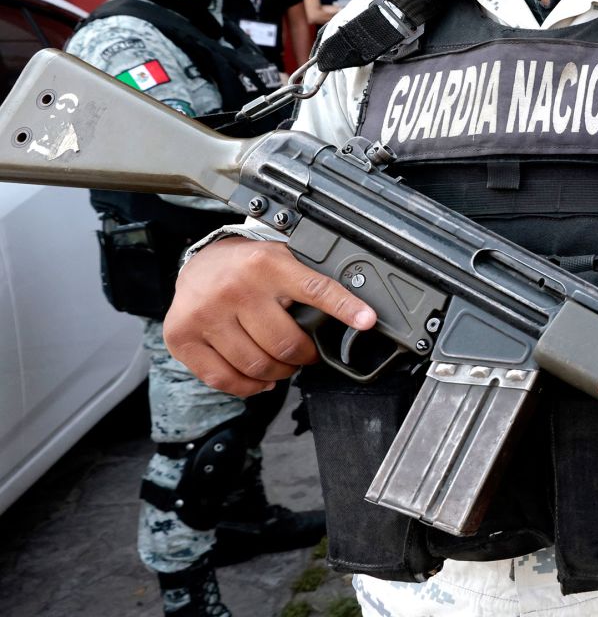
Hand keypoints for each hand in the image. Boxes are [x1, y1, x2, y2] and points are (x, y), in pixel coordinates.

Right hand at [163, 237, 376, 396]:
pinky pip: (224, 379)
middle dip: (303, 356)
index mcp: (266, 265)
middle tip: (304, 352)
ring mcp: (205, 314)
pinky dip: (248, 386)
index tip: (367, 321)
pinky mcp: (182, 336)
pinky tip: (258, 377)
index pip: (315, 289)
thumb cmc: (249, 267)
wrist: (200, 262)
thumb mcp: (282, 259)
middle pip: (285, 344)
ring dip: (277, 372)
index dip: (344, 307)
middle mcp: (234, 288)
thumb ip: (310, 281)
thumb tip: (355, 312)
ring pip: (256, 365)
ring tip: (280, 362)